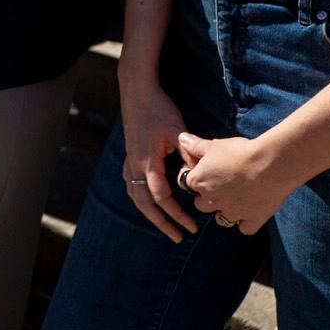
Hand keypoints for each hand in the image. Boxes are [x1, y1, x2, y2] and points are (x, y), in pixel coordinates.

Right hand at [118, 76, 199, 241]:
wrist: (137, 92)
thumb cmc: (158, 109)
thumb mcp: (177, 130)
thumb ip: (188, 154)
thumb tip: (200, 176)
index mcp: (147, 161)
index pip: (161, 197)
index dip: (176, 214)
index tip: (191, 226)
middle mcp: (134, 165)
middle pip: (144, 203)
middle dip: (161, 222)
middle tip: (177, 237)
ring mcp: (129, 160)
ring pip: (134, 195)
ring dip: (148, 212)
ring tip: (163, 225)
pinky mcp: (129, 155)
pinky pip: (131, 184)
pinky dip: (140, 197)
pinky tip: (147, 201)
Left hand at [175, 132, 294, 235]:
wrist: (270, 165)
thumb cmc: (240, 152)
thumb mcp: (214, 145)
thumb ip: (195, 145)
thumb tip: (181, 139)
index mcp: (199, 182)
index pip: (188, 183)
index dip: (197, 177)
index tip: (207, 171)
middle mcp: (212, 201)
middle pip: (201, 204)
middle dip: (208, 197)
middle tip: (222, 186)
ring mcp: (232, 213)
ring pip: (222, 219)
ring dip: (225, 211)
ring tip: (236, 199)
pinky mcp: (252, 220)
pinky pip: (244, 228)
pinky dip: (246, 223)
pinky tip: (251, 212)